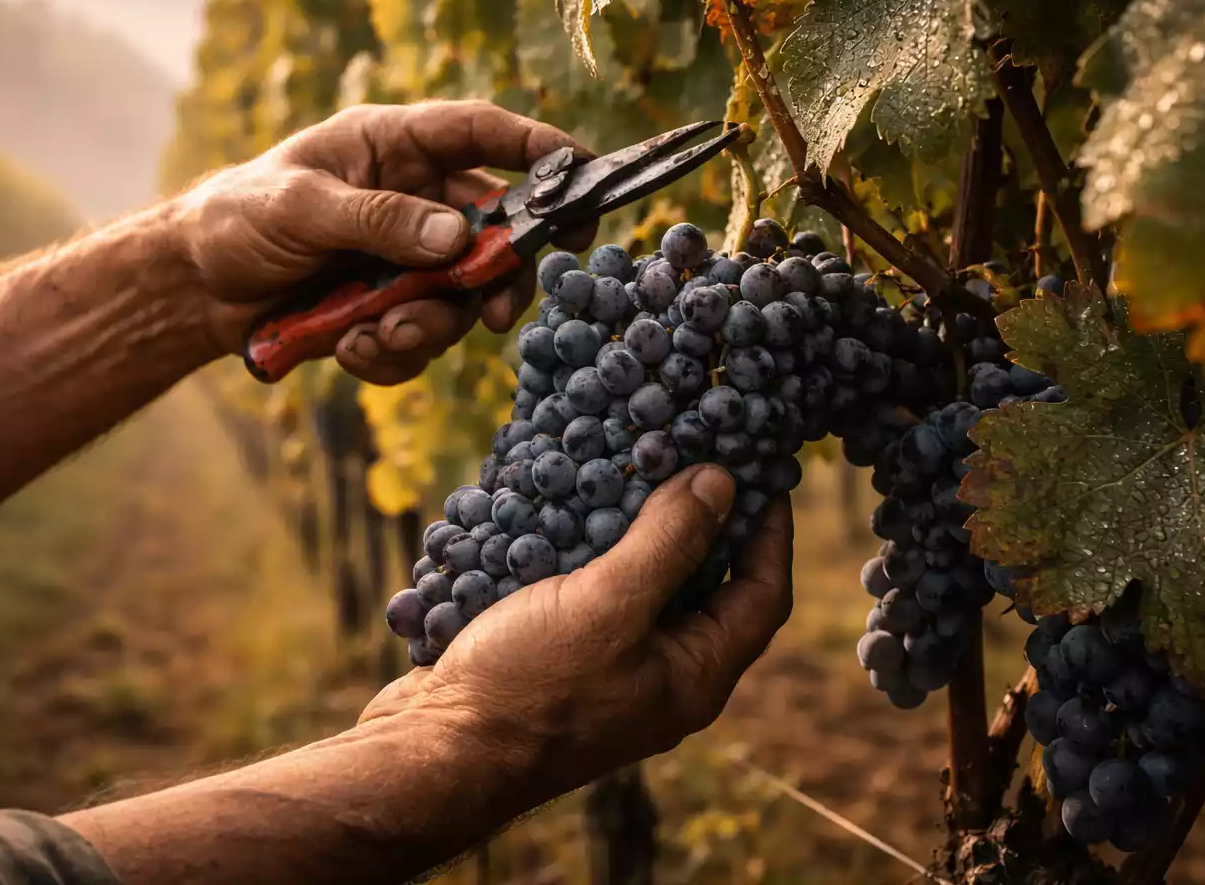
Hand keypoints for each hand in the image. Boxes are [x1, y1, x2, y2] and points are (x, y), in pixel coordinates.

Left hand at [172, 101, 595, 382]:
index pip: (484, 134)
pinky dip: (395, 354)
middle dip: (501, 277)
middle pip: (497, 231)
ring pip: (464, 298)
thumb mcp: (300, 207)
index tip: (586, 173)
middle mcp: (415, 199)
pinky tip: (352, 350)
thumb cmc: (237, 218)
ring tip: (377, 337)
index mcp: (396, 146)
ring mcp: (408, 259)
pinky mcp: (393, 309)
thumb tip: (460, 238)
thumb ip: (378, 219)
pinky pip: (424, 339)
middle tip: (499, 313)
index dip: (540, 149)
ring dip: (430, 327)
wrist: (194, 290)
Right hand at [359, 466, 793, 808]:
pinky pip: (590, 592)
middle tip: (695, 454)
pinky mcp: (558, 657)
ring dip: (638, 525)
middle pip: (707, 586)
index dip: (772, 530)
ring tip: (630, 464)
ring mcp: (608, 669)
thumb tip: (722, 483)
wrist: (433, 750)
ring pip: (642, 584)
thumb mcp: (608, 605)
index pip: (762, 594)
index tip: (762, 469)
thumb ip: (669, 543)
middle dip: (703, 519)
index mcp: (694, 676)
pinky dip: (587, 547)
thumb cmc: (529, 687)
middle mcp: (660, 676)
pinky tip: (565, 505)